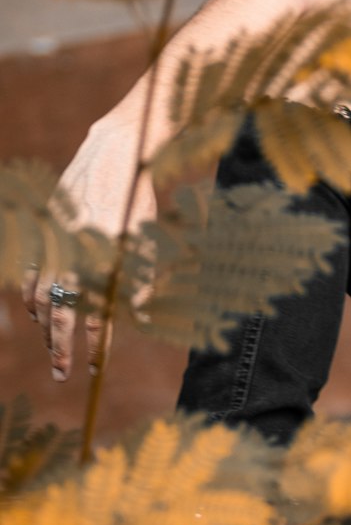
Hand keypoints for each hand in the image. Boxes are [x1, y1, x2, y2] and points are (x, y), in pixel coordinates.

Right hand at [22, 117, 155, 381]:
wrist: (113, 151)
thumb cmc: (136, 197)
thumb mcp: (146, 237)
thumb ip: (140, 278)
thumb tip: (138, 316)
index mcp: (104, 255)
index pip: (97, 311)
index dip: (96, 343)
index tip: (96, 366)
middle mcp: (74, 249)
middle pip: (59, 311)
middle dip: (60, 346)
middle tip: (63, 373)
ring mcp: (53, 238)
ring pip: (38, 294)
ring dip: (44, 324)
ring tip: (52, 345)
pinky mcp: (42, 228)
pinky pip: (28, 271)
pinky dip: (31, 295)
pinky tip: (37, 311)